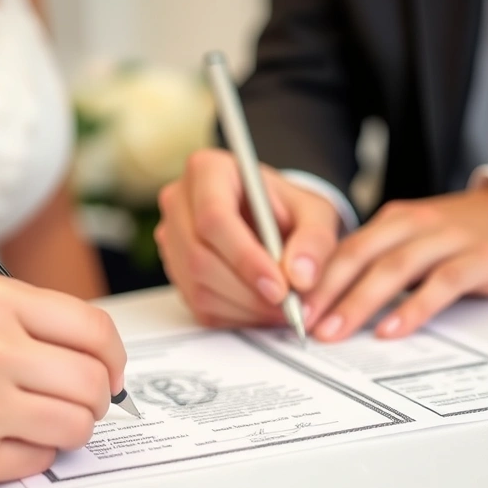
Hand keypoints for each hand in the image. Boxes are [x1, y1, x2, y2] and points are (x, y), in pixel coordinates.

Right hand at [0, 274, 125, 487]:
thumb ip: (31, 316)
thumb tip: (98, 348)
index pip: (94, 328)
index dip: (115, 355)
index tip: (112, 369)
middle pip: (94, 381)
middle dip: (99, 396)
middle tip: (81, 399)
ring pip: (77, 425)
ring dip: (71, 427)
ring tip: (40, 418)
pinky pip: (40, 458)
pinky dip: (33, 452)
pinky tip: (3, 437)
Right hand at [155, 148, 339, 326]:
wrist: (274, 221)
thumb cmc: (290, 209)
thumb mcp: (316, 213)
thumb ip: (315, 240)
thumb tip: (300, 277)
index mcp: (208, 170)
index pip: (213, 218)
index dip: (245, 258)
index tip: (280, 287)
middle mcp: (179, 201)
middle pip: (199, 256)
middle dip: (247, 291)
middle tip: (288, 307)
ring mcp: (171, 238)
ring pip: (197, 286)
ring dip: (244, 307)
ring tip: (282, 310)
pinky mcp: (176, 270)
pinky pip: (198, 305)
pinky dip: (235, 316)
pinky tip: (263, 310)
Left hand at [305, 183, 487, 341]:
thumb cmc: (459, 236)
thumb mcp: (413, 241)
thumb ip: (377, 263)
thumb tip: (330, 299)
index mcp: (392, 220)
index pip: (344, 248)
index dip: (314, 278)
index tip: (289, 308)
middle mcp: (414, 224)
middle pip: (360, 255)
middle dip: (326, 290)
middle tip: (303, 322)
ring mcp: (447, 239)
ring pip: (394, 268)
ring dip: (360, 301)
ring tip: (335, 331)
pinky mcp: (479, 258)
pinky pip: (441, 283)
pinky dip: (414, 307)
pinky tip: (392, 329)